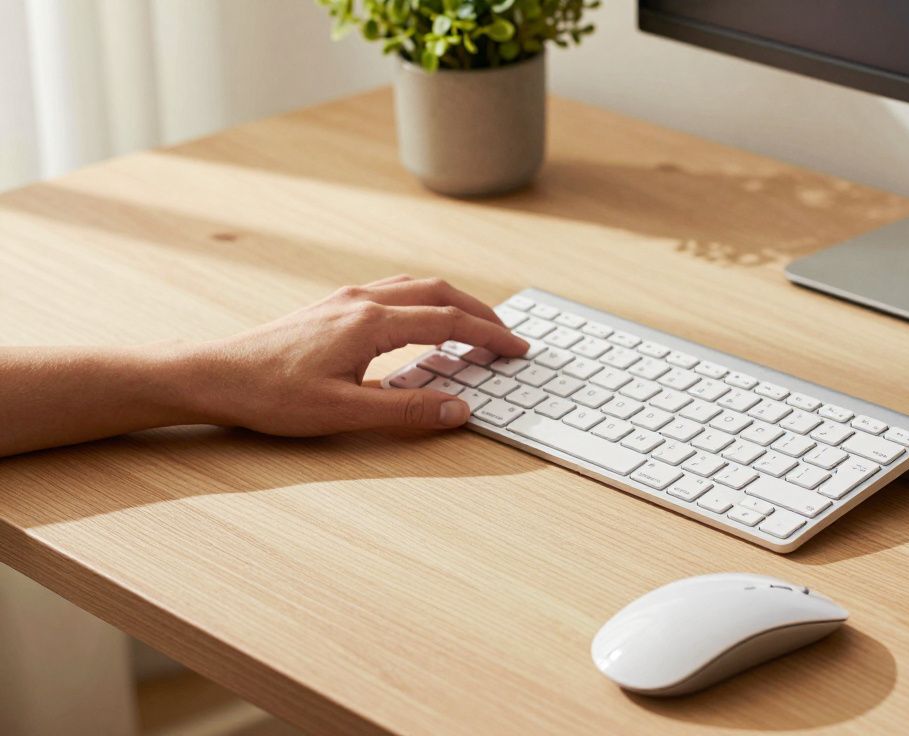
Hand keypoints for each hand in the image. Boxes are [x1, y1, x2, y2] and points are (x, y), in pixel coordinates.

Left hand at [186, 275, 527, 434]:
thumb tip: (459, 410)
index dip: (489, 336)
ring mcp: (345, 298)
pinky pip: (393, 290)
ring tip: (476, 325)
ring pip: (416, 285)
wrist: (214, 375)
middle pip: (439, 293)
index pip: (448, 322)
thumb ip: (407, 411)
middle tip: (508, 336)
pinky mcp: (332, 306)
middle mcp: (361, 301)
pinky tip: (423, 319)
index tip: (517, 349)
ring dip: (453, 301)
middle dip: (481, 313)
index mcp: (370, 323)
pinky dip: (424, 299)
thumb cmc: (271, 396)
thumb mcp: (343, 413)